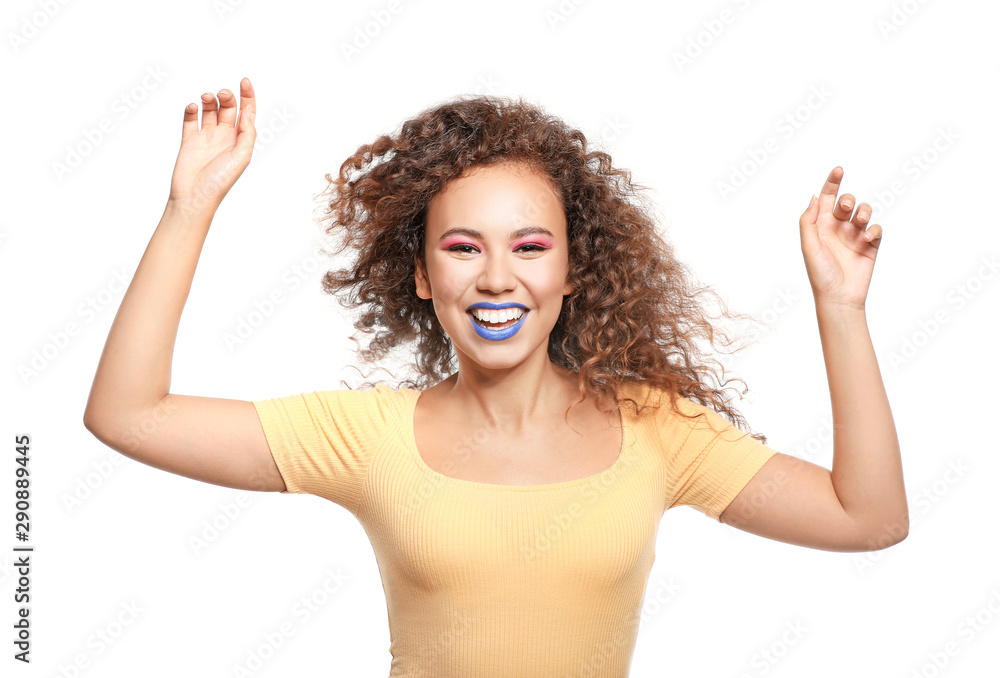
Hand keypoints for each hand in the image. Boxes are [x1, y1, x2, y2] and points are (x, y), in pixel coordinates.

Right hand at [168, 77, 255, 215]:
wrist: (194, 197)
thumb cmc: (220, 182)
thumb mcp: (241, 157)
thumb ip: (247, 134)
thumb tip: (248, 112)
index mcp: (240, 140)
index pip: (247, 113)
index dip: (248, 96)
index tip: (245, 80)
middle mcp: (225, 137)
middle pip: (228, 108)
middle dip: (226, 96)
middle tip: (221, 94)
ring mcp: (206, 137)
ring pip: (209, 110)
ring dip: (208, 100)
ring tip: (205, 98)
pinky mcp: (189, 140)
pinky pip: (190, 119)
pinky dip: (191, 109)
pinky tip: (192, 107)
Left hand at [799, 166, 882, 310]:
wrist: (839, 298)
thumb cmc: (820, 274)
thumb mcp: (808, 245)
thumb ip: (808, 220)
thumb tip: (814, 197)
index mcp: (820, 226)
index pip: (826, 199)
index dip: (832, 183)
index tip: (839, 170)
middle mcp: (837, 229)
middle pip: (846, 202)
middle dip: (847, 200)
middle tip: (845, 208)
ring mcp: (854, 236)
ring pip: (863, 212)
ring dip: (863, 211)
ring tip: (859, 221)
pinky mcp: (870, 246)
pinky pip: (876, 229)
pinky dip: (873, 229)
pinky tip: (867, 238)